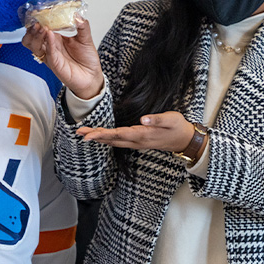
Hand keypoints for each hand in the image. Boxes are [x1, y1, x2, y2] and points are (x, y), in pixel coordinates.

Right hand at [22, 18, 103, 98]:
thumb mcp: (86, 38)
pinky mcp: (55, 64)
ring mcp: (51, 55)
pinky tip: (50, 34)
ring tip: (42, 27)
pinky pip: (48, 53)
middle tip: (37, 20)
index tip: (38, 11)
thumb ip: (82, 26)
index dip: (38, 20)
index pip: (41, 28)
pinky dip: (48, 43)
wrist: (91, 76)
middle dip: (32, 28)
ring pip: (34, 45)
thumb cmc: (86, 59)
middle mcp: (50, 46)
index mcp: (55, 38)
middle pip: (32, 37)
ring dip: (36, 35)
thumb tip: (78, 15)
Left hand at [77, 111, 196, 153]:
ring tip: (84, 135)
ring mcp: (137, 143)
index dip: (103, 134)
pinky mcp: (138, 142)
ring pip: (114, 142)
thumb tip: (143, 119)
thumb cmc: (178, 127)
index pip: (118, 134)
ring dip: (99, 139)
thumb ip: (156, 120)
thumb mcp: (170, 119)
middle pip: (112, 140)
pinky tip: (100, 137)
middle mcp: (137, 141)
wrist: (184, 139)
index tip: (89, 135)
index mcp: (143, 134)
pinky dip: (107, 140)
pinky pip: (118, 142)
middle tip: (79, 133)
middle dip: (95, 136)